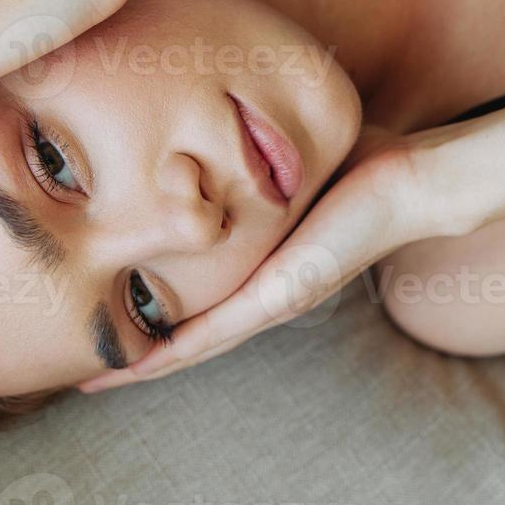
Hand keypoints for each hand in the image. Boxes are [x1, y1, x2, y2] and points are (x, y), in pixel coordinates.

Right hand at [77, 127, 448, 390]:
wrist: (415, 182)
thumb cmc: (368, 167)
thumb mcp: (296, 166)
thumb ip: (262, 160)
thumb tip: (237, 125)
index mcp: (270, 269)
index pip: (205, 303)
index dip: (160, 318)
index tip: (115, 321)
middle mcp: (269, 295)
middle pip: (194, 335)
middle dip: (142, 352)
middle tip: (89, 372)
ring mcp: (276, 300)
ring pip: (199, 343)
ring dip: (148, 362)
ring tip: (97, 379)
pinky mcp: (284, 294)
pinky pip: (220, 329)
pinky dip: (179, 348)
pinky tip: (142, 362)